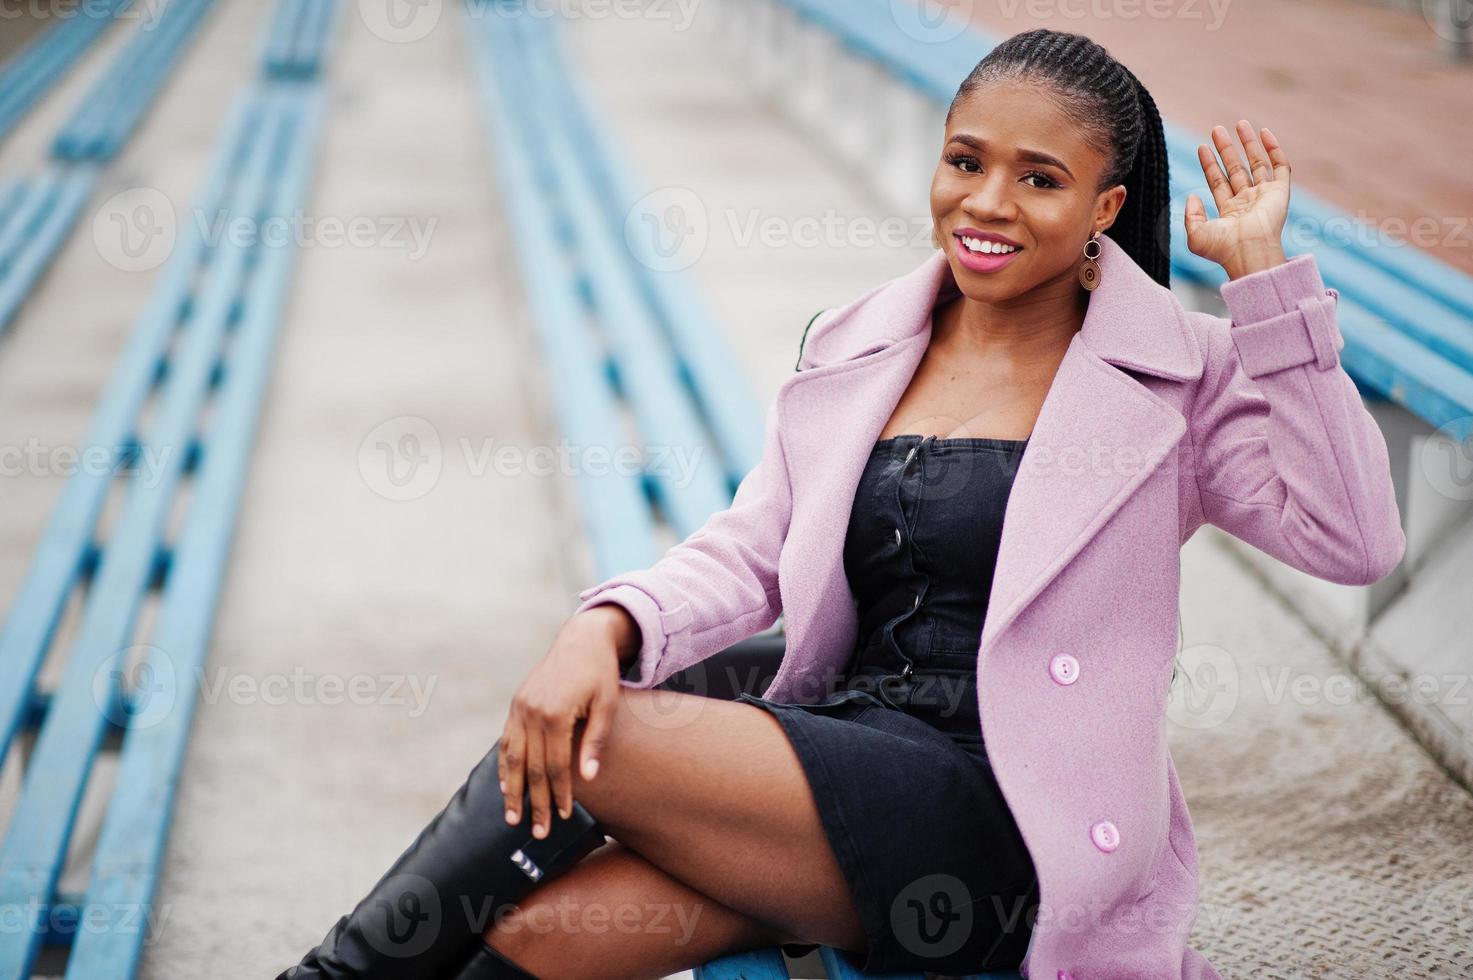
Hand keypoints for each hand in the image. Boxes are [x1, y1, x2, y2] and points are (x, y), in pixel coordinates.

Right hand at [499, 615, 622, 838]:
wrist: (581, 639)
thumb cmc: (600, 673)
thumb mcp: (607, 704)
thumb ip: (596, 740)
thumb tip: (589, 777)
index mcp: (557, 712)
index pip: (556, 764)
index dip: (560, 793)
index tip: (563, 816)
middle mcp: (532, 711)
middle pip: (531, 767)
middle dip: (535, 802)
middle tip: (537, 832)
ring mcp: (520, 707)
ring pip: (512, 758)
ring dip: (512, 790)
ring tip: (513, 818)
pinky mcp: (516, 704)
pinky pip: (506, 741)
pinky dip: (504, 766)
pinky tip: (504, 786)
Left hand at [1185, 119, 1289, 278]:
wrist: (1248, 251)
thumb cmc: (1222, 249)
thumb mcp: (1195, 235)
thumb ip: (1190, 215)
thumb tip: (1191, 196)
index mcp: (1230, 212)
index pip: (1218, 182)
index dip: (1209, 164)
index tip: (1201, 147)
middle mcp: (1248, 202)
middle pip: (1236, 169)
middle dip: (1226, 149)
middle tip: (1216, 130)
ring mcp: (1265, 196)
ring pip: (1257, 163)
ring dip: (1248, 143)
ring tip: (1238, 123)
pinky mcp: (1280, 192)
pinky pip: (1280, 166)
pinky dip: (1273, 149)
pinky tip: (1264, 133)